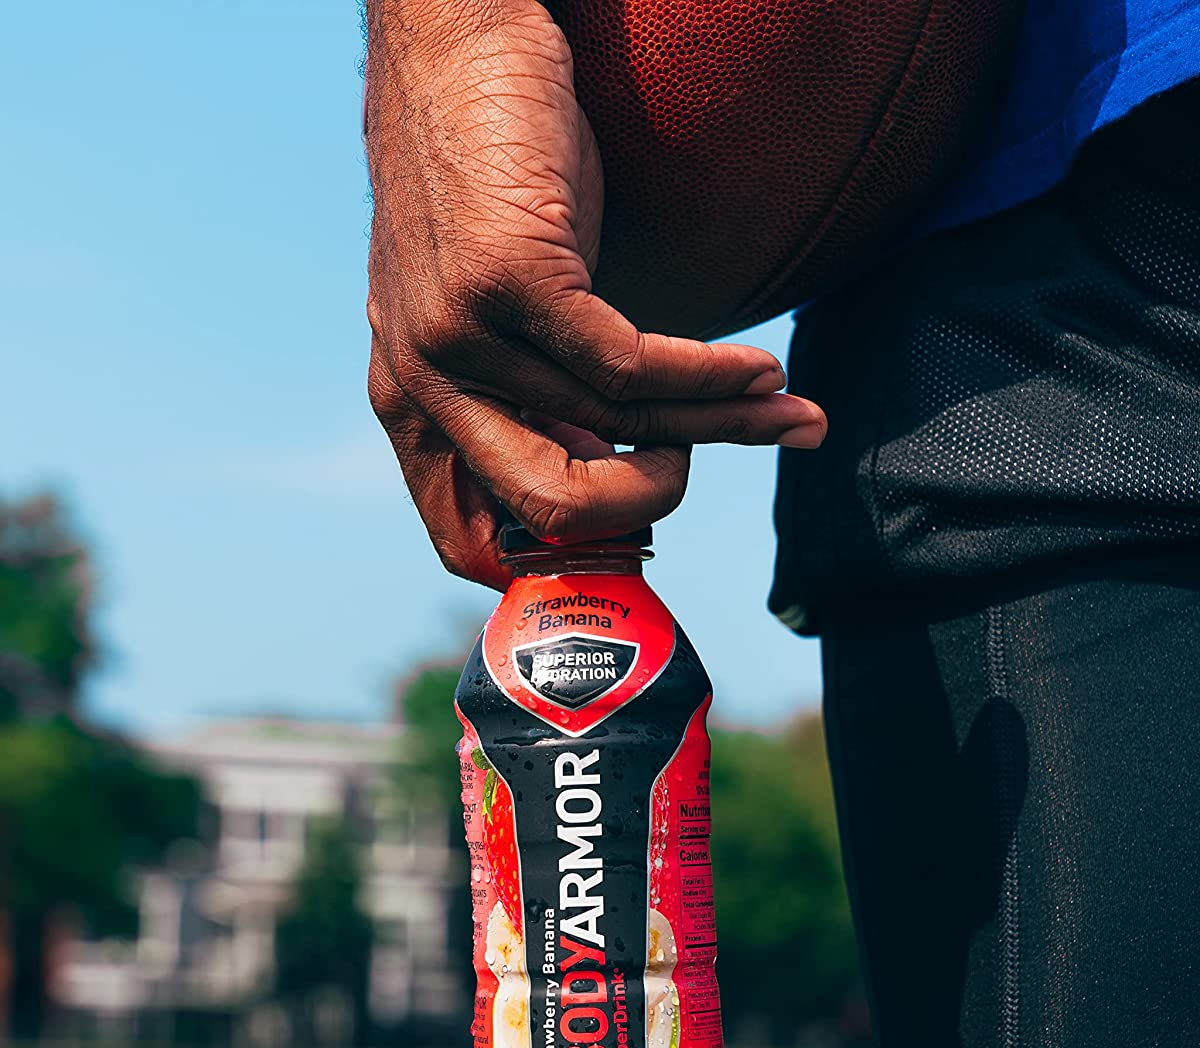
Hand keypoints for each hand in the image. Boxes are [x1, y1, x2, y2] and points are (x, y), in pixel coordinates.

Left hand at [364, 0, 825, 587]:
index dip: (558, 559)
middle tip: (696, 469)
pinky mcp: (509, 281)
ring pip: (612, 427)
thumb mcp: (496, 308)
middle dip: (646, 508)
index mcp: (413, 406)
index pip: (466, 541)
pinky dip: (709, 381)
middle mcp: (424, 384)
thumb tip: (618, 457)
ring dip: (716, 429)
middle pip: (549, 508)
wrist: (456, 40)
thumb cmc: (489, 173)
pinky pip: (631, 369)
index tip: (637, 532)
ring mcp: (460, 336)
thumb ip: (533, 390)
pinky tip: (759, 374)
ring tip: (778, 413)